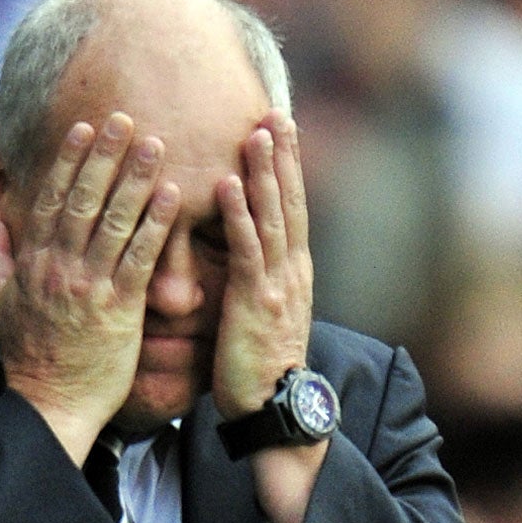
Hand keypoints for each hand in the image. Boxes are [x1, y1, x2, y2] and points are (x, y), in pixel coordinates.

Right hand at [0, 114, 179, 463]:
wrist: (50, 406)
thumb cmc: (29, 358)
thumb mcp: (0, 303)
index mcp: (35, 263)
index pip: (53, 200)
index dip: (69, 162)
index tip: (84, 128)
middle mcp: (61, 268)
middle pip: (85, 200)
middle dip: (105, 156)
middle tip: (124, 118)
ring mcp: (91, 287)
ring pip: (115, 222)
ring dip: (136, 179)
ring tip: (156, 145)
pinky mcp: (119, 310)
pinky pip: (140, 259)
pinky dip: (155, 226)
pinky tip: (172, 196)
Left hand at [212, 112, 313, 418]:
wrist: (276, 411)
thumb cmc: (261, 370)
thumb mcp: (265, 317)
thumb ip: (259, 283)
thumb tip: (248, 262)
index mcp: (294, 272)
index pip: (292, 208)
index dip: (288, 167)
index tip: (281, 128)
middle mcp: (292, 271)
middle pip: (290, 201)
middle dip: (283, 155)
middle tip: (275, 111)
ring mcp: (277, 285)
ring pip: (272, 217)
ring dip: (264, 173)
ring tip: (255, 132)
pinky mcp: (255, 302)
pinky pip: (246, 250)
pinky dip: (238, 215)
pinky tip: (227, 185)